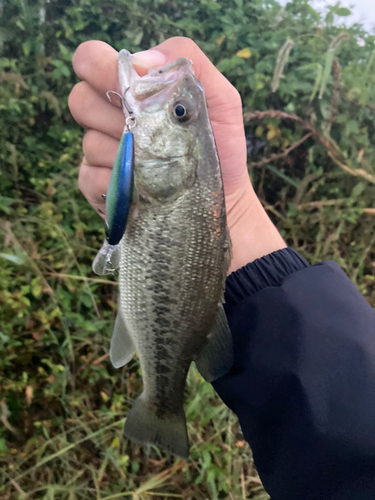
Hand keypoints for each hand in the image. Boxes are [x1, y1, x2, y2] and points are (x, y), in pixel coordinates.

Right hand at [68, 37, 284, 272]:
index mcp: (132, 91)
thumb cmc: (220, 146)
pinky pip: (90, 177)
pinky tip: (142, 188)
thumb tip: (141, 60)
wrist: (221, 198)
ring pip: (89, 142)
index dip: (99, 68)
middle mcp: (109, 118)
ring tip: (158, 164)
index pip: (90, 61)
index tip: (126, 87)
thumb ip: (189, 62)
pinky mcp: (98, 186)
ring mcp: (100, 153)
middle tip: (147, 130)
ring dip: (126, 154)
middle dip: (111, 113)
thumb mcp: (220, 99)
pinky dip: (118, 183)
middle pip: (80, 100)